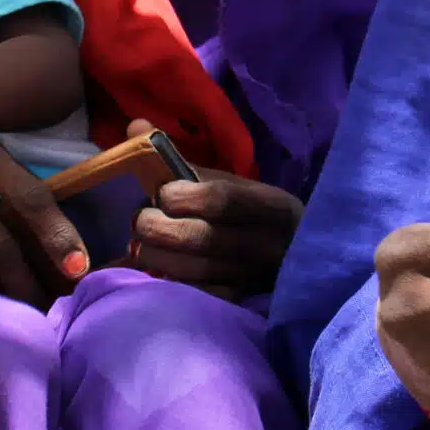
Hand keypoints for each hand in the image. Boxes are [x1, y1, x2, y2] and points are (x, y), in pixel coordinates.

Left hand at [129, 173, 302, 299]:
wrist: (294, 257)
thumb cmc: (249, 213)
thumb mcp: (229, 182)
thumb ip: (181, 159)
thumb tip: (135, 126)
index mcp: (272, 205)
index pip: (224, 199)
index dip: (185, 196)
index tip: (162, 194)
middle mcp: (268, 244)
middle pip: (202, 238)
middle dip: (158, 227)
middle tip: (140, 220)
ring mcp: (254, 277)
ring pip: (193, 270)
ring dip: (155, 256)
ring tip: (140, 245)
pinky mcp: (240, 302)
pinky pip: (197, 296)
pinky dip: (170, 283)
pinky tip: (157, 270)